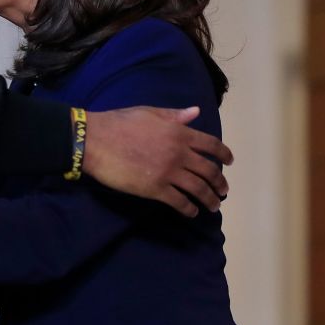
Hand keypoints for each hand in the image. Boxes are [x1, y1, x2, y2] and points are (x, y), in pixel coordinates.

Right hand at [83, 106, 232, 216]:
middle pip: (209, 171)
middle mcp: (179, 153)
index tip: (229, 162)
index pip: (211, 145)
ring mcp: (168, 172)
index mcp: (179, 132)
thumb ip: (174, 115)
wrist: (95, 140)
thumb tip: (196, 112)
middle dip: (220, 183)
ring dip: (210, 199)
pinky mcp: (155, 189)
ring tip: (214, 205)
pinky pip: (180, 202)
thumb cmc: (119, 123)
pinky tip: (191, 212)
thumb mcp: (149, 113)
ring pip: (199, 189)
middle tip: (223, 190)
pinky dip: (189, 209)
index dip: (224, 154)